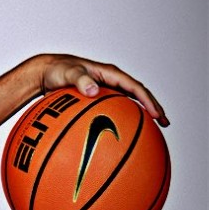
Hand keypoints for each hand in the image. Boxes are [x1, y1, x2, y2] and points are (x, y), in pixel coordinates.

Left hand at [38, 54, 167, 124]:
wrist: (46, 73)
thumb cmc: (57, 71)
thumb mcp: (67, 73)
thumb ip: (80, 79)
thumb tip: (93, 90)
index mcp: (109, 74)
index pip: (135, 87)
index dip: (148, 100)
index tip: (156, 115)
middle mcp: (111, 82)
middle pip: (138, 95)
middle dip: (153, 108)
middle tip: (164, 124)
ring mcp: (106, 91)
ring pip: (129, 104)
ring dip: (140, 116)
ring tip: (151, 133)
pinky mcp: (98, 101)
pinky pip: (114, 112)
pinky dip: (121, 122)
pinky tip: (121, 138)